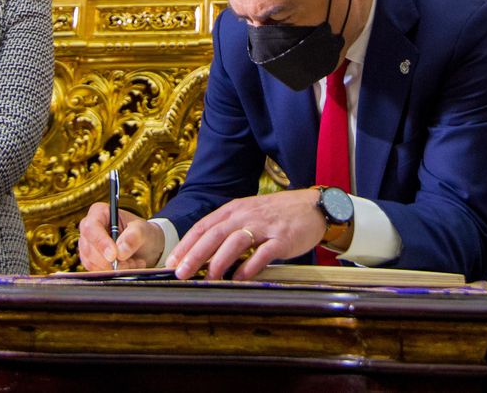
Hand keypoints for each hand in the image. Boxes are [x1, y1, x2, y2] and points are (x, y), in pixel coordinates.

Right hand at [77, 203, 162, 270]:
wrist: (145, 246)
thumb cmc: (142, 232)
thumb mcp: (143, 230)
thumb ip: (134, 237)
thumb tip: (120, 251)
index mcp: (99, 212)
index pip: (91, 227)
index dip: (101, 242)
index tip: (114, 255)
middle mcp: (89, 228)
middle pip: (88, 248)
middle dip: (109, 261)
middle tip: (129, 263)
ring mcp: (88, 246)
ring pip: (91, 263)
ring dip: (114, 268)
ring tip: (133, 263)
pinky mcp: (90, 261)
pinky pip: (96, 272)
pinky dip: (113, 273)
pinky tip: (128, 267)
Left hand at [168, 189, 328, 280]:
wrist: (314, 206)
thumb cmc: (278, 214)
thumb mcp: (250, 214)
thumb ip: (229, 229)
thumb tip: (203, 254)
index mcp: (235, 209)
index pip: (204, 226)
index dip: (186, 244)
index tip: (172, 262)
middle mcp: (247, 215)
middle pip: (215, 234)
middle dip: (195, 254)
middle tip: (180, 273)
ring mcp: (265, 226)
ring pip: (235, 242)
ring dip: (219, 262)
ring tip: (207, 279)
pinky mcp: (282, 238)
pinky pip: (263, 253)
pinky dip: (249, 266)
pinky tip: (238, 278)